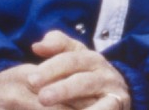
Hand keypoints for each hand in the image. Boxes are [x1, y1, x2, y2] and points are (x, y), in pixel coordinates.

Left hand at [0, 31, 129, 109]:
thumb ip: (56, 46)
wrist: (116, 96)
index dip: (51, 68)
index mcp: (91, 58)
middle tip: (42, 98)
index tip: (31, 80)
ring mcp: (114, 93)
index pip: (70, 60)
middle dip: (62, 89)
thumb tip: (36, 46)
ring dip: (76, 105)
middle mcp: (104, 74)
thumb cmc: (86, 76)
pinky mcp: (117, 107)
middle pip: (82, 81)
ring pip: (95, 100)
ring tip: (52, 108)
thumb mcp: (74, 58)